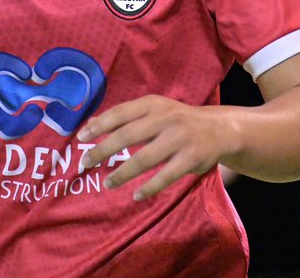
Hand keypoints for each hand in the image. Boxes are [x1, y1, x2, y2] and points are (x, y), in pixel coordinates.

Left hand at [77, 95, 235, 200]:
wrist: (219, 129)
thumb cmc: (178, 120)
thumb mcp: (154, 111)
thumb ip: (126, 118)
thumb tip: (91, 125)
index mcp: (153, 104)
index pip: (120, 113)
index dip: (99, 125)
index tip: (80, 137)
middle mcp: (166, 118)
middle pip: (127, 135)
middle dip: (103, 149)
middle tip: (86, 162)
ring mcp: (179, 138)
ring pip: (144, 159)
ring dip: (123, 173)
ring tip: (108, 183)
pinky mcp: (191, 158)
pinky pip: (166, 176)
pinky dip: (149, 187)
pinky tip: (137, 195)